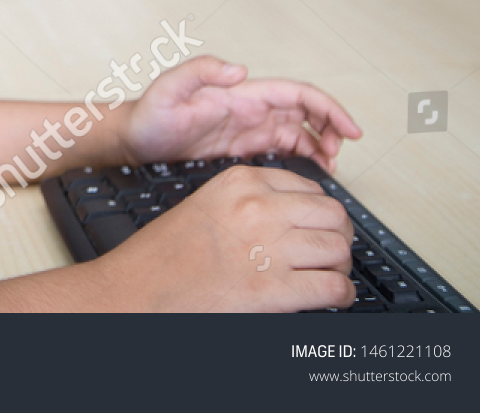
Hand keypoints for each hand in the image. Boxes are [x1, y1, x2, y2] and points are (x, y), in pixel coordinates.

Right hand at [93, 165, 353, 310]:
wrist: (139, 288)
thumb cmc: (164, 253)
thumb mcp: (206, 204)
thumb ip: (249, 201)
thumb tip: (294, 215)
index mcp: (240, 182)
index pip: (310, 188)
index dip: (320, 212)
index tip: (318, 225)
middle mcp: (259, 209)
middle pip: (333, 216)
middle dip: (337, 236)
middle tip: (329, 252)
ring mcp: (269, 248)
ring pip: (339, 250)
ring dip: (339, 266)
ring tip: (327, 275)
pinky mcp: (275, 290)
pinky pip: (334, 288)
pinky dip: (340, 295)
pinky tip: (330, 297)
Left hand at [121, 55, 361, 173]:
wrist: (133, 139)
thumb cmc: (148, 114)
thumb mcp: (169, 88)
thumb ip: (201, 71)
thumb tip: (240, 69)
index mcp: (241, 94)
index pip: (297, 93)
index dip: (328, 108)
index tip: (349, 129)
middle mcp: (249, 107)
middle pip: (305, 111)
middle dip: (331, 127)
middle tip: (339, 153)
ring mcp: (247, 127)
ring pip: (299, 130)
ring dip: (320, 144)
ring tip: (329, 166)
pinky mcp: (241, 146)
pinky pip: (282, 148)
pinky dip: (302, 156)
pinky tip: (309, 170)